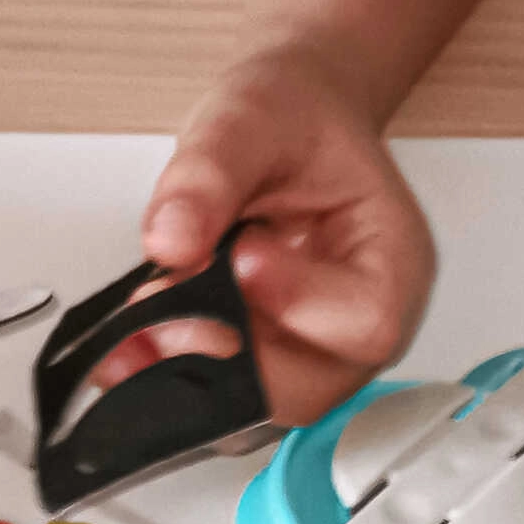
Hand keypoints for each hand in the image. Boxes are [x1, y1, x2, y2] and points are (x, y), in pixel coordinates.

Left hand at [134, 46, 434, 428]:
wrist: (282, 127)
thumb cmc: (294, 120)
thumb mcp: (250, 116)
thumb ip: (210, 172)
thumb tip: (172, 239)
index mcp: (391, 259)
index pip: (366, 320)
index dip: (299, 304)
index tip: (239, 258)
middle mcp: (356, 323)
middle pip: (308, 388)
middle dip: (224, 355)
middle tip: (163, 304)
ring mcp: (309, 356)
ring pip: (256, 407)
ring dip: (186, 374)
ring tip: (136, 323)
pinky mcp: (261, 366)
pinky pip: (219, 397)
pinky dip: (169, 377)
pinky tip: (132, 344)